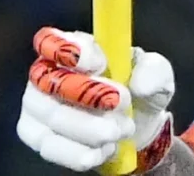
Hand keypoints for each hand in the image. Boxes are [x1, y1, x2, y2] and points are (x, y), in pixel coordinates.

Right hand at [17, 27, 175, 171]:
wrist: (135, 126)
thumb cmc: (140, 90)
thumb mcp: (157, 75)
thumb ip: (153, 71)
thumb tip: (139, 85)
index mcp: (77, 46)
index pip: (54, 41)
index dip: (72, 51)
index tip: (99, 65)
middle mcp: (49, 71)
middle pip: (52, 81)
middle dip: (90, 96)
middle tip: (122, 104)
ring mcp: (37, 104)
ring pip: (52, 116)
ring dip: (90, 128)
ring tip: (121, 131)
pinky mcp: (36, 134)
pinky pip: (49, 146)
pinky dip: (80, 152)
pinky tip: (104, 150)